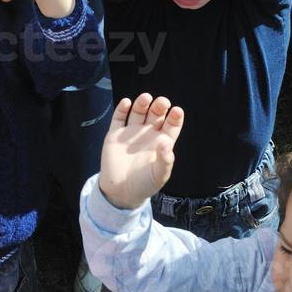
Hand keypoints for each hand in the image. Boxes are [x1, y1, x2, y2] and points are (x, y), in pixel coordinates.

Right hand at [97, 93, 185, 209]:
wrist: (120, 192)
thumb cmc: (144, 184)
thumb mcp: (159, 175)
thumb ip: (165, 159)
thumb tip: (166, 141)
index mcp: (161, 143)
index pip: (171, 125)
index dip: (175, 117)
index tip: (177, 111)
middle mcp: (147, 134)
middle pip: (155, 115)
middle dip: (159, 106)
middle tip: (162, 102)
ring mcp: (131, 133)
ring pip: (138, 112)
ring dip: (142, 104)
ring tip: (146, 98)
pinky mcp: (115, 134)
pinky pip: (119, 118)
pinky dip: (122, 109)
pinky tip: (126, 103)